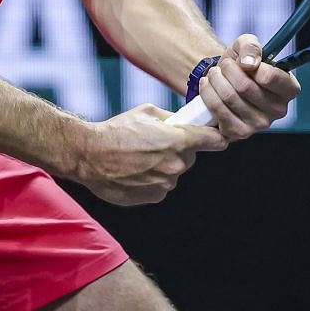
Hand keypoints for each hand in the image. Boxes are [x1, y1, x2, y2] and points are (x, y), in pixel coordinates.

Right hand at [70, 105, 226, 205]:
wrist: (90, 156)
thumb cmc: (116, 130)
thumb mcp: (146, 113)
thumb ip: (171, 119)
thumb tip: (184, 123)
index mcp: (176, 140)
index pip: (212, 140)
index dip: (216, 138)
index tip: (219, 138)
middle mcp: (175, 164)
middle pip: (190, 158)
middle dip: (179, 151)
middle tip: (157, 144)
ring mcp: (165, 183)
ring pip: (174, 173)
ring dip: (164, 166)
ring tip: (140, 158)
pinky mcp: (154, 197)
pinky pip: (161, 187)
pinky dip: (153, 180)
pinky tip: (135, 171)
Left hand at [196, 34, 300, 140]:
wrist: (225, 79)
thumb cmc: (241, 63)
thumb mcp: (247, 45)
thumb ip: (251, 47)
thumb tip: (248, 64)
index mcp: (289, 88)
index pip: (271, 77)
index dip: (252, 65)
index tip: (243, 61)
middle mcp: (279, 110)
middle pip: (245, 87)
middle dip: (228, 69)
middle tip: (224, 65)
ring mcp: (260, 124)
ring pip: (229, 97)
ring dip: (215, 79)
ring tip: (214, 74)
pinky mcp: (239, 132)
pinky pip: (218, 111)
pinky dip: (208, 93)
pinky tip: (209, 86)